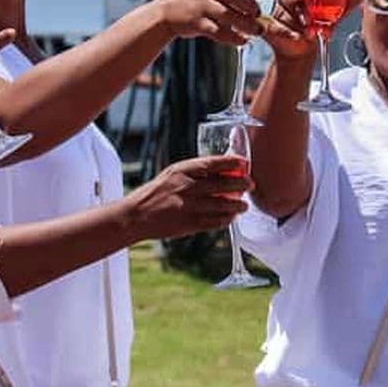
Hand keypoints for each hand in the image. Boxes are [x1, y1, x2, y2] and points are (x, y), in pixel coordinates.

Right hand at [122, 155, 251, 239]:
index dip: (231, 162)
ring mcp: (189, 207)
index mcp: (181, 171)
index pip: (212, 163)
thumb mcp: (172, 175)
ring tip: (243, 205)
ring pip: (223, 205)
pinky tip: (231, 217)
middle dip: (240, 184)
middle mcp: (187, 187)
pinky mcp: (190, 224)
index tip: (243, 162)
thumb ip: (195, 173)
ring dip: (237, 205)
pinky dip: (226, 219)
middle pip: (222, 185)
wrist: (137, 215)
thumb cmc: (157, 192)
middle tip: (250, 184)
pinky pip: (215, 221)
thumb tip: (223, 172)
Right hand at [153, 0, 261, 44]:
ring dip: (245, 23)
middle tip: (258, 12)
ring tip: (257, 31)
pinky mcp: (196, 24)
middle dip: (249, 2)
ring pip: (226, 14)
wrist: (163, 14)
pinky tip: (242, 41)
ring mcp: (200, 7)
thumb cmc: (189, 2)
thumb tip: (251, 0)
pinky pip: (217, 31)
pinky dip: (232, 37)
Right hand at [261, 0, 363, 60]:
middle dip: (298, 6)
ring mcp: (271, 10)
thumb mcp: (333, 11)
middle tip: (308, 17)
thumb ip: (345, 2)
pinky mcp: (264, 25)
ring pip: (280, 10)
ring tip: (308, 29)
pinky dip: (287, 33)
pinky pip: (273, 27)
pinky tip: (297, 37)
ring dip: (296, 20)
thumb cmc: (316, 24)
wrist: (303, 47)